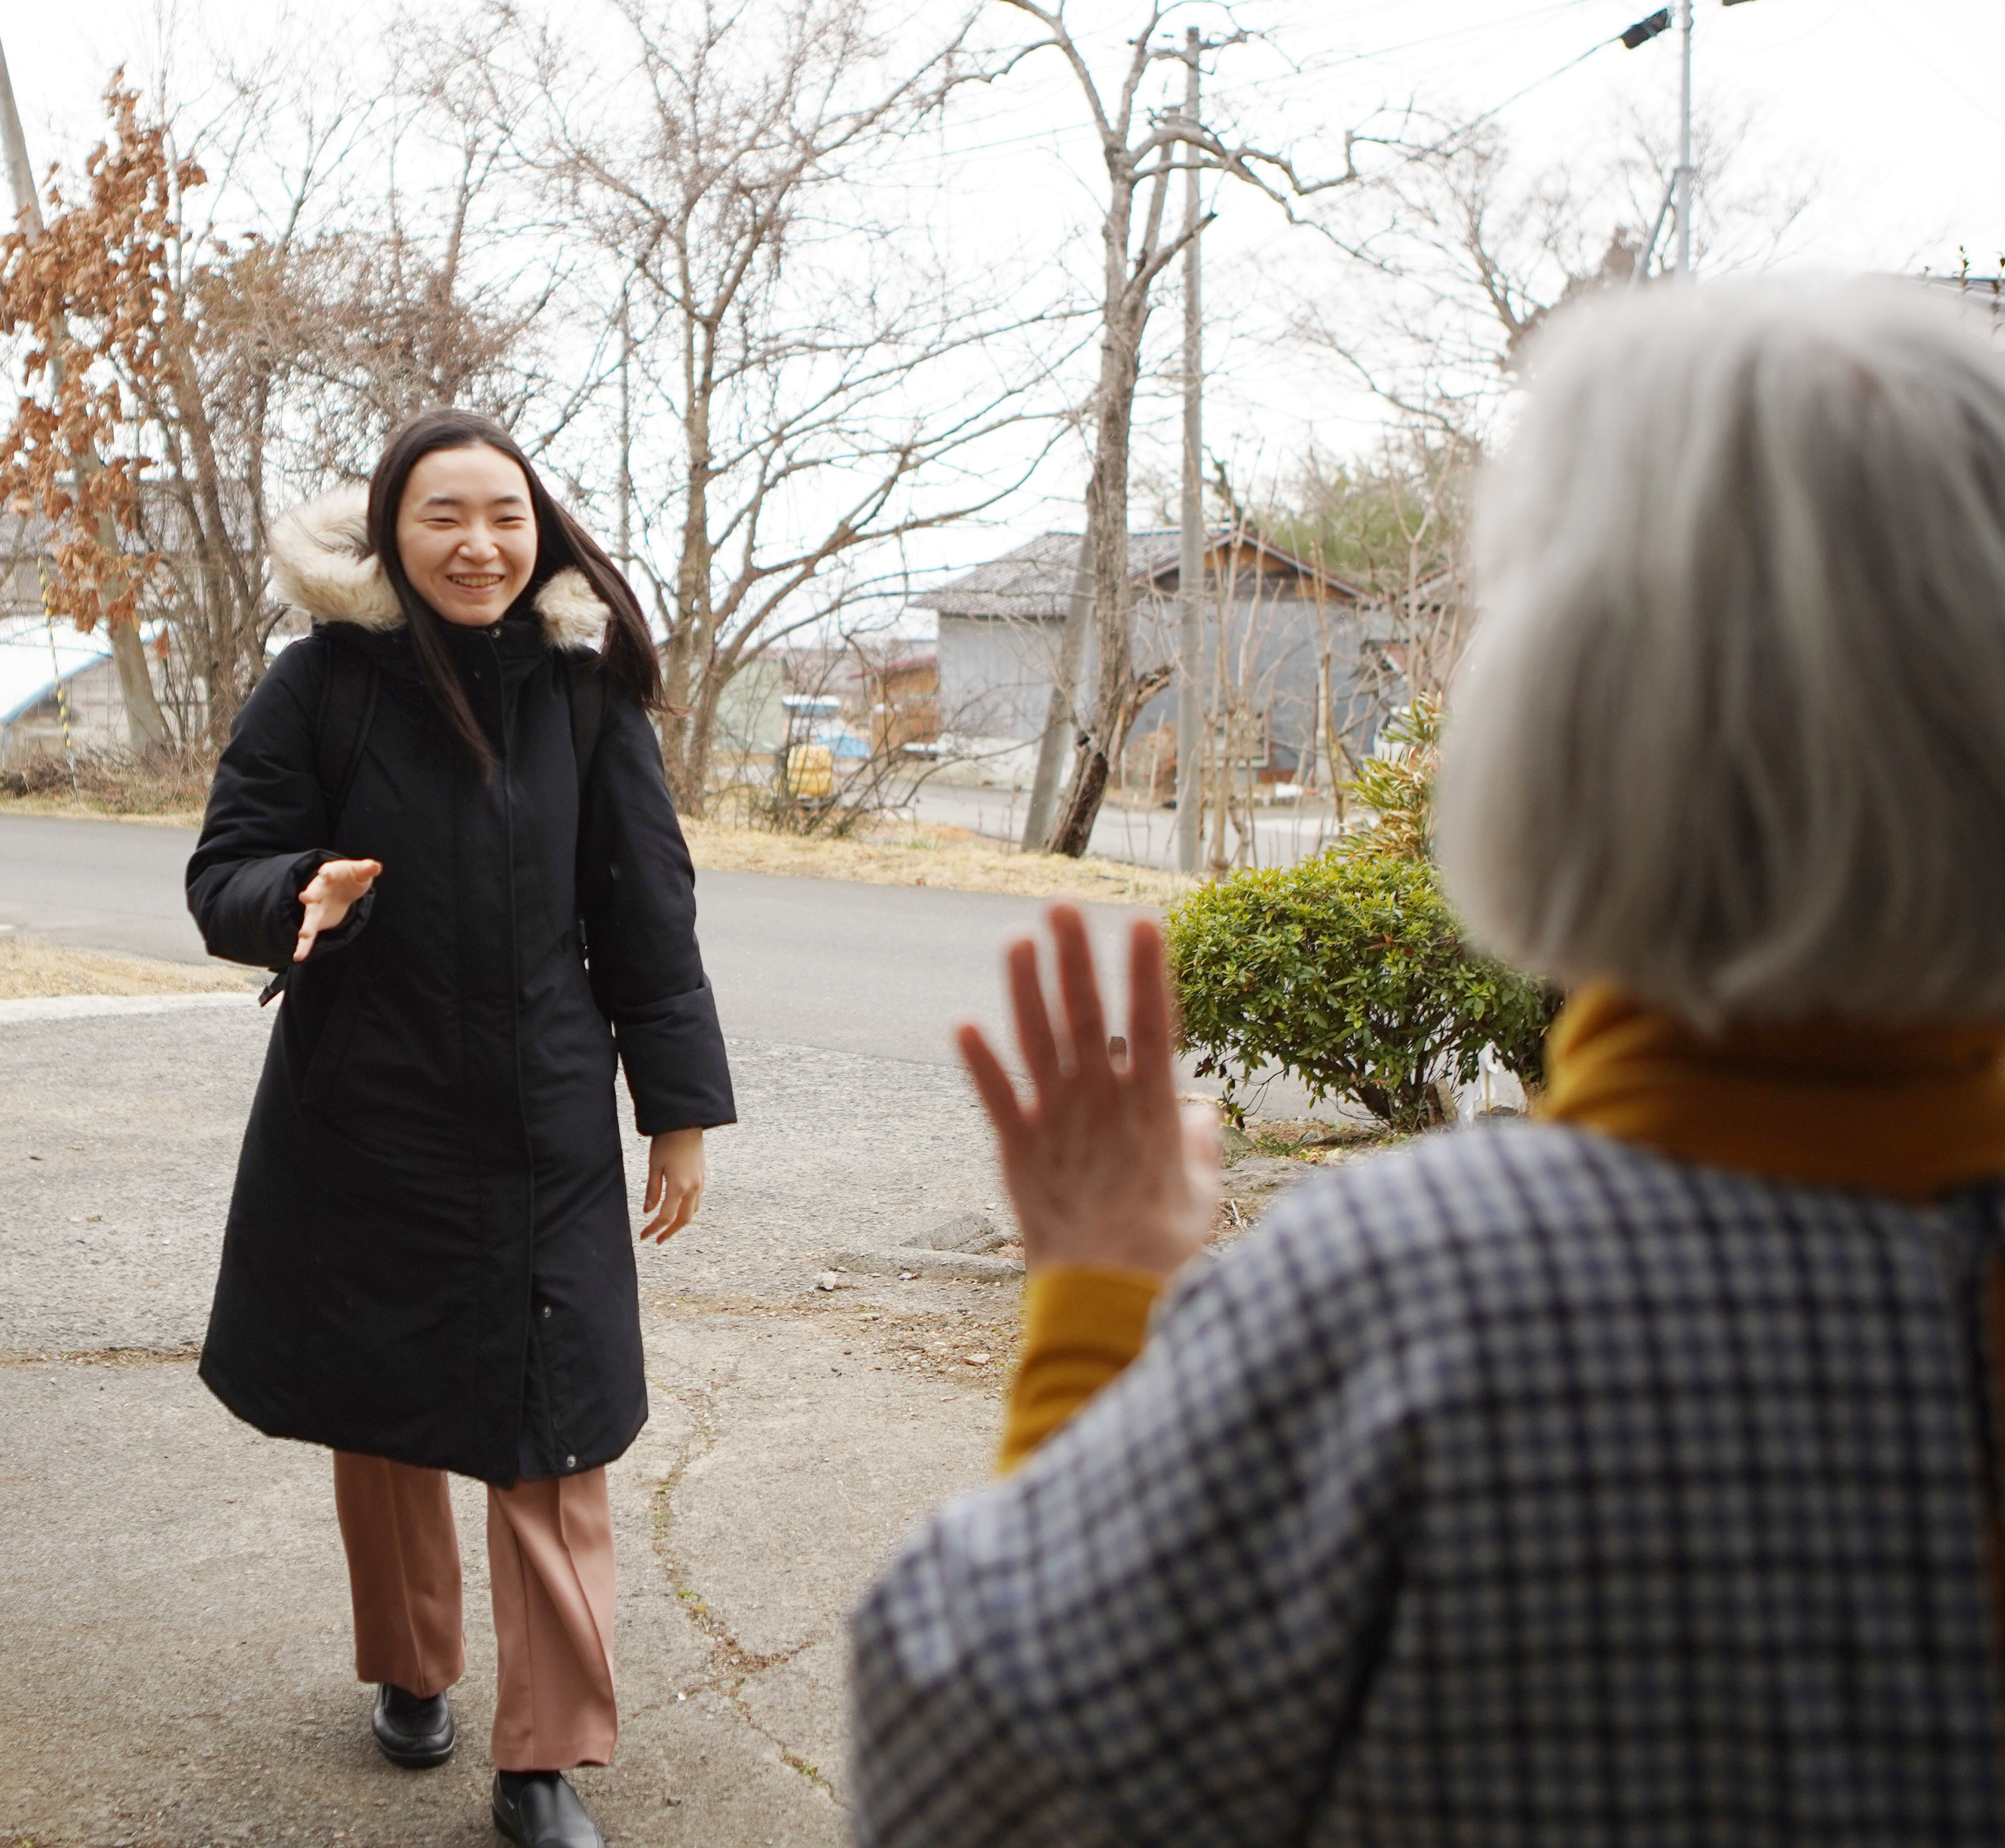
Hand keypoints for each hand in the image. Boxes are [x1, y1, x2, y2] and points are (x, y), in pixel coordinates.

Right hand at [294, 858, 381, 961]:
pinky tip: (299, 956)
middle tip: (305, 897)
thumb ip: (367, 869)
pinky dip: (304, 946)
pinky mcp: (315, 921)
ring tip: (304, 934)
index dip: (328, 872)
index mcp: (330, 874)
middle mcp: (318, 890)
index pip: (329, 871)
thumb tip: (375, 866)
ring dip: (307, 925)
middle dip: (310, 895)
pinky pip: (309, 935)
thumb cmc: (350, 877)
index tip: (326, 873)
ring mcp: (315, 907)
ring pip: (309, 917)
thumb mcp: (360, 872)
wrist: (340, 888)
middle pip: (313, 892)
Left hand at [642, 1127, 705, 1242]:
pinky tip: (678, 1207)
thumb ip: (652, 1191)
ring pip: (693, 1211)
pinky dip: (688, 1209)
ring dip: (680, 1221)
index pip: (665, 1217)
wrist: (686, 1123)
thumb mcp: (654, 1166)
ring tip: (668, 1225)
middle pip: (683, 1220)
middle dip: (670, 1232)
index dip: (654, 1229)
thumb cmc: (666, 1142)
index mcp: (678, 1187)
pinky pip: (697, 1199)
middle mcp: (693, 1188)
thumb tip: (647, 1210)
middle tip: (658, 1239)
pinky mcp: (702, 1175)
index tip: (644, 1236)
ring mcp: (700, 1182)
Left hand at [957, 905, 1219, 1279]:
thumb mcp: (1202, 1194)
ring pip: (1038, 1042)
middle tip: (1062, 906)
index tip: (1144, 922)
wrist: (1107, 1295)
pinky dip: (980, 1063)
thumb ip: (1201, 1147)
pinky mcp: (1019, 1151)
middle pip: (1087, 1016)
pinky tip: (963, 1024)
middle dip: (1075, 958)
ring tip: (1017, 940)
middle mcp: (1101, 1103)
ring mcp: (1057, 1123)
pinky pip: (996, 1098)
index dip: (1147, 971)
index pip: (1151, 1023)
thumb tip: (1204, 1115)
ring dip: (1024, 989)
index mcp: (1151, 1107)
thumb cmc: (1163, 1249)